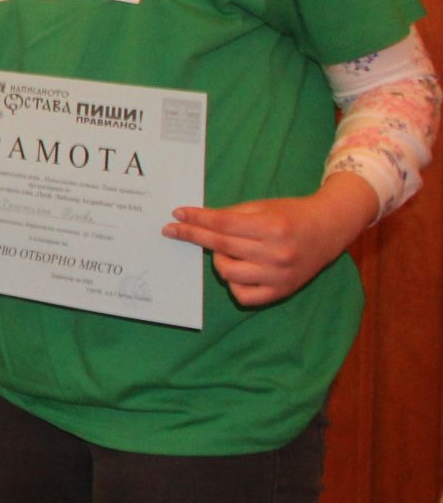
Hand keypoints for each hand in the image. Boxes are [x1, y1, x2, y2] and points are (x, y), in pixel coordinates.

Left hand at [165, 176, 377, 307]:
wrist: (329, 228)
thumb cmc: (292, 215)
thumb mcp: (263, 206)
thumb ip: (232, 215)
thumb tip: (198, 221)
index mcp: (272, 227)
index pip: (223, 224)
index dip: (197, 219)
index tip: (177, 214)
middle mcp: (277, 253)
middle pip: (222, 246)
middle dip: (193, 235)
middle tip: (174, 230)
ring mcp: (279, 276)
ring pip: (228, 272)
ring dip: (217, 260)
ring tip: (224, 251)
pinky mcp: (282, 291)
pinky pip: (244, 295)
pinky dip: (233, 283)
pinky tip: (236, 270)